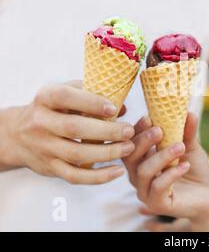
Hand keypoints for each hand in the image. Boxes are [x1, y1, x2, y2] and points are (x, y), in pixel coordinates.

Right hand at [2, 81, 134, 183]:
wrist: (18, 135)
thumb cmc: (53, 109)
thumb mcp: (66, 93)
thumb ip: (93, 94)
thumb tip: (123, 108)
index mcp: (45, 98)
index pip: (66, 97)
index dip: (91, 102)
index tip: (114, 108)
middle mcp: (41, 123)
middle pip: (74, 128)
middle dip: (106, 131)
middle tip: (128, 131)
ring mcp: (44, 148)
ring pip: (76, 154)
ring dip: (107, 152)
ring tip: (129, 147)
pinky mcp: (50, 168)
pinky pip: (75, 176)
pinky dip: (98, 176)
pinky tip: (117, 171)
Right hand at [124, 113, 208, 230]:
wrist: (207, 194)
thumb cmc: (193, 168)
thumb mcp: (190, 147)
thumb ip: (187, 132)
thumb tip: (188, 112)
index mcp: (142, 158)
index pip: (131, 143)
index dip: (137, 130)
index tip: (149, 117)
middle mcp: (138, 174)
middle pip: (130, 156)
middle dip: (143, 141)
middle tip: (160, 130)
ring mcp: (145, 191)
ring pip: (143, 171)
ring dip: (162, 156)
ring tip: (180, 147)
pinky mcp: (156, 204)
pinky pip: (157, 187)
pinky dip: (171, 174)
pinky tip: (184, 165)